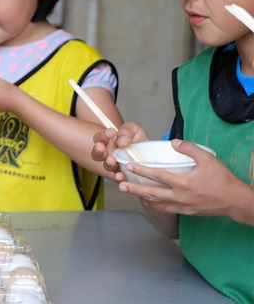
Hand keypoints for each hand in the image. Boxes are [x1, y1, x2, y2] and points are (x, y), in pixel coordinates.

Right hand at [91, 122, 148, 178]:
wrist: (148, 151)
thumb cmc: (137, 138)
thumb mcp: (133, 129)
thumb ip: (126, 131)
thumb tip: (120, 141)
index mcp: (107, 142)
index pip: (99, 138)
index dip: (102, 135)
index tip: (112, 132)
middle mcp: (108, 154)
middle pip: (97, 154)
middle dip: (98, 150)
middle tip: (101, 147)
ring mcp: (115, 165)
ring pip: (107, 166)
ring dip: (108, 163)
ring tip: (111, 160)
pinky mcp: (123, 173)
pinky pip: (118, 177)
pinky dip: (118, 177)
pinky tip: (120, 175)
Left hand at [119, 139, 246, 218]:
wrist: (235, 201)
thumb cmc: (222, 180)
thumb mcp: (208, 159)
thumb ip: (189, 149)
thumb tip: (173, 143)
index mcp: (183, 183)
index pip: (157, 176)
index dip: (142, 170)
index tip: (129, 166)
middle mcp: (180, 197)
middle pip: (151, 193)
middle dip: (134, 188)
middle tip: (121, 184)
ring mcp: (182, 207)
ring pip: (157, 204)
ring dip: (143, 198)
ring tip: (132, 193)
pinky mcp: (186, 212)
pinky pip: (166, 209)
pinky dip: (156, 205)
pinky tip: (151, 201)